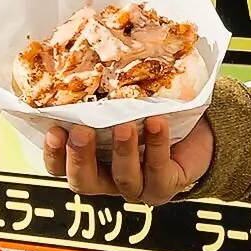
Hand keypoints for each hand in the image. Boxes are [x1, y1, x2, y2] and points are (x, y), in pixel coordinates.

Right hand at [42, 115, 213, 204]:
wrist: (197, 134)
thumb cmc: (151, 116)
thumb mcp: (123, 108)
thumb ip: (103, 100)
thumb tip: (84, 62)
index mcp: (90, 163)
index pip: (59, 168)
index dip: (53, 153)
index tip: (53, 129)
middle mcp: (108, 181)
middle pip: (84, 182)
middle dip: (79, 157)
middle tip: (80, 132)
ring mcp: (136, 188)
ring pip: (123, 177)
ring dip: (122, 151)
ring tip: (124, 126)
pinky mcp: (164, 187)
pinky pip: (158, 169)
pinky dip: (156, 145)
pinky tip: (156, 122)